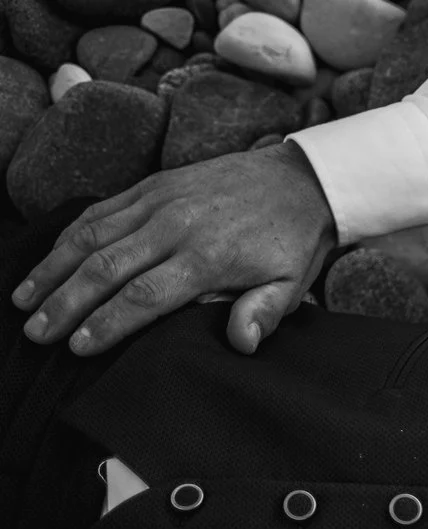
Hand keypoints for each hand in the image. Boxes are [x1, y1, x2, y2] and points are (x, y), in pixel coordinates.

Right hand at [12, 142, 338, 355]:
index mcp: (206, 257)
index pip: (144, 296)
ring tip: (24, 301)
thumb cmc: (291, 242)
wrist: (298, 180)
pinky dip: (67, 236)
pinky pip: (98, 211)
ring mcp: (156, 202)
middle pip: (105, 268)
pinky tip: (47, 260)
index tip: (77, 347)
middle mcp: (172, 226)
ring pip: (90, 236)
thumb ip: (264, 313)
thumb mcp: (291, 284)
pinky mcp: (149, 186)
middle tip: (36, 333)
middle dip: (64, 303)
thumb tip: (240, 343)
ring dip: (52, 270)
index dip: (107, 323)